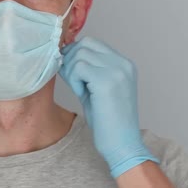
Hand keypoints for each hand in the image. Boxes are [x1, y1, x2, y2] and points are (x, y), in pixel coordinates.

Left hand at [59, 36, 158, 177]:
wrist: (122, 145)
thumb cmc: (108, 121)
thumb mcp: (97, 88)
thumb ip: (87, 69)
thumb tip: (64, 52)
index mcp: (124, 64)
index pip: (92, 42)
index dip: (75, 53)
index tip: (71, 72)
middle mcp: (123, 64)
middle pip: (84, 44)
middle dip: (71, 60)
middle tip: (73, 82)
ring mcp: (117, 71)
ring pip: (79, 54)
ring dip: (72, 72)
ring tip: (81, 90)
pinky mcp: (107, 81)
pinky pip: (79, 68)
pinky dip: (74, 80)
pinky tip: (82, 94)